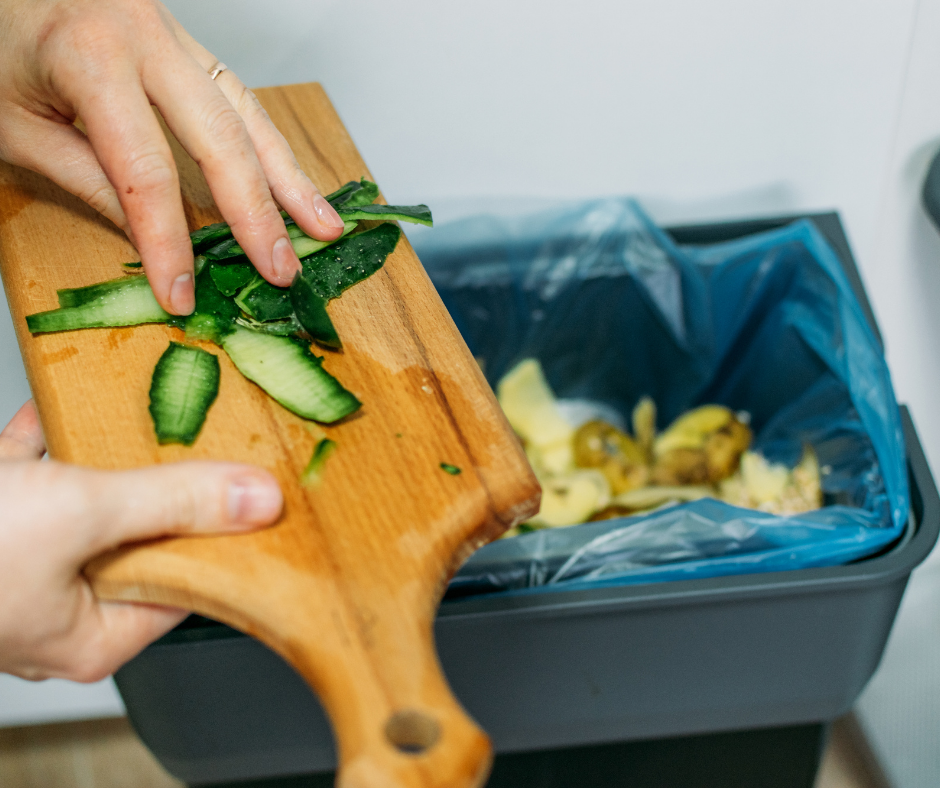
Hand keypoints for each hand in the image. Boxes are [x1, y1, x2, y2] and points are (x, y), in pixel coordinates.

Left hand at [0, 0, 343, 314]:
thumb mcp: (15, 124)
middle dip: (257, 213)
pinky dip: (271, 146)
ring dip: (290, 177)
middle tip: (282, 268)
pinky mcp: (184, 43)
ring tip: (324, 227)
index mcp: (89, 56)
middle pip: (221, 138)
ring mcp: (172, 35)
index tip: (180, 293)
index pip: (144, 171)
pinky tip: (296, 183)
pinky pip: (239, 96)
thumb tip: (149, 237)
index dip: (167, 241)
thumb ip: (85, 178)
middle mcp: (144, 37)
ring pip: (248, 112)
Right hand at [0, 401, 282, 680]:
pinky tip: (64, 409)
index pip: (189, 586)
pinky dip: (48, 443)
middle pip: (142, 540)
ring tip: (160, 417)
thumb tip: (260, 501)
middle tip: (222, 447)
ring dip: (114, 460)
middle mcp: (58, 606)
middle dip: (171, 490)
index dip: (228, 541)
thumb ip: (173, 504)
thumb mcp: (81, 517)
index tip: (264, 499)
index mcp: (91, 634)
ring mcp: (21, 564)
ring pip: (88, 505)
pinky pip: (34, 479)